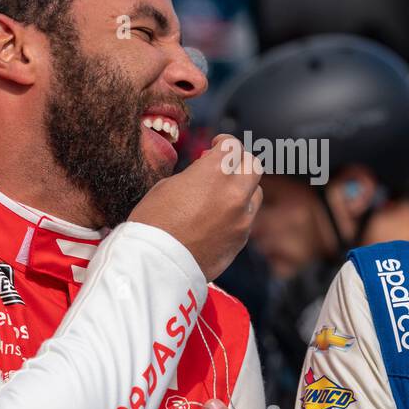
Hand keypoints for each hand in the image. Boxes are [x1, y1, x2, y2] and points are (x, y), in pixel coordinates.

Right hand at [129, 134, 262, 279]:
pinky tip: (218, 219)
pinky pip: (246, 219)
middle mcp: (234, 193)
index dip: (223, 143)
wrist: (156, 265)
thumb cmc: (153, 223)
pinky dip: (237, 214)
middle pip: (252, 165)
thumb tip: (206, 172)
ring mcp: (241, 219)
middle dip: (239, 162)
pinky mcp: (241, 240)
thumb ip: (196, 175)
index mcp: (215, 173)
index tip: (216, 146)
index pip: (232, 146)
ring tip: (221, 194)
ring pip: (255, 193)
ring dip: (242, 188)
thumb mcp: (168, 186)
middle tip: (223, 166)